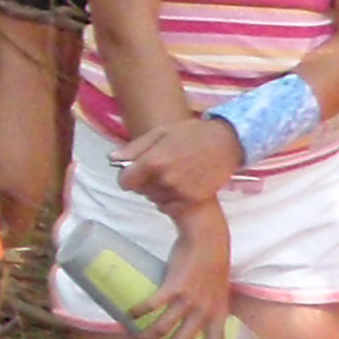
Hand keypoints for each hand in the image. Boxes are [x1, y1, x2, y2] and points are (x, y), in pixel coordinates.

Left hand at [120, 115, 241, 211]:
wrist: (226, 142)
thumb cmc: (191, 133)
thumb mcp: (159, 133)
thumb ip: (134, 148)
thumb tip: (112, 159)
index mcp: (153, 161)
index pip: (125, 181)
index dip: (127, 177)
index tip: (132, 172)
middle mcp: (166, 179)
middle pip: (140, 191)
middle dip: (144, 182)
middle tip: (159, 169)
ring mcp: (181, 191)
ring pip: (155, 199)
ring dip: (158, 191)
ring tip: (173, 174)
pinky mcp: (195, 199)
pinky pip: (172, 206)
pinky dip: (172, 199)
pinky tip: (181, 184)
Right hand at [130, 202, 234, 338]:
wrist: (208, 239)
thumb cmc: (210, 264)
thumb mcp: (217, 292)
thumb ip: (206, 306)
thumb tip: (187, 316)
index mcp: (219, 315)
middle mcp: (205, 312)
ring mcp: (189, 300)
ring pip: (164, 329)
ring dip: (146, 338)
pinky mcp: (174, 286)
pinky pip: (153, 305)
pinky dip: (139, 312)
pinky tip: (129, 315)